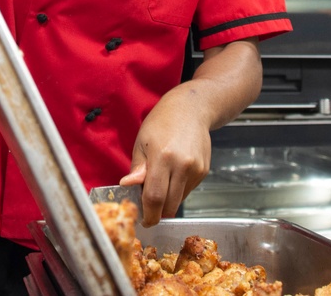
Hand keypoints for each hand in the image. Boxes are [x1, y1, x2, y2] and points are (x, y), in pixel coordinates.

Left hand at [119, 89, 212, 226]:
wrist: (191, 110)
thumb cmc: (162, 123)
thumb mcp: (142, 142)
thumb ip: (137, 168)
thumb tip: (127, 186)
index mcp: (163, 157)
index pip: (155, 197)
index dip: (148, 214)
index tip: (143, 220)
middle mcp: (182, 165)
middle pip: (169, 205)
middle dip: (157, 212)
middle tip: (147, 206)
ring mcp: (196, 169)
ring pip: (179, 201)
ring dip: (167, 202)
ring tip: (160, 184)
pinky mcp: (203, 171)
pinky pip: (188, 191)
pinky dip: (177, 191)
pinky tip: (173, 175)